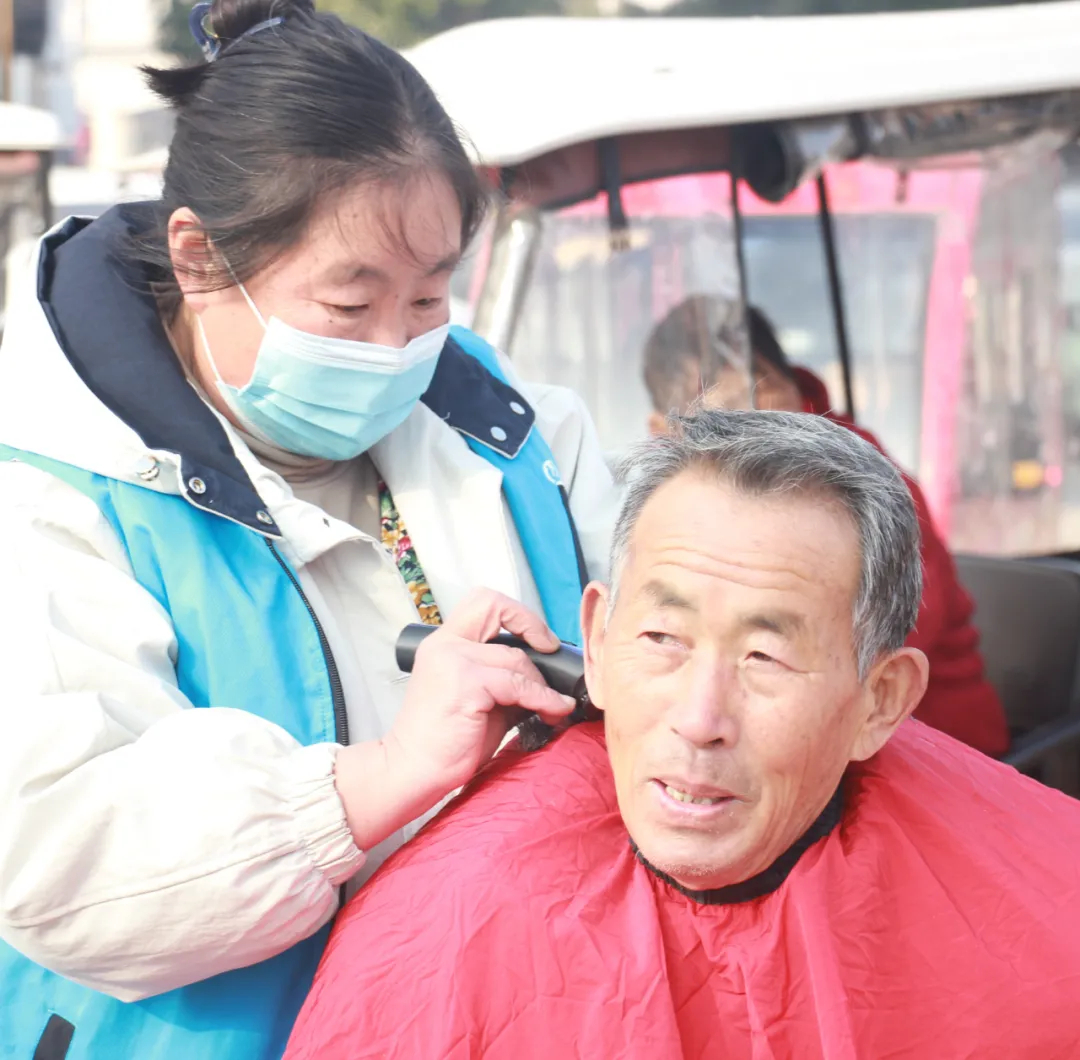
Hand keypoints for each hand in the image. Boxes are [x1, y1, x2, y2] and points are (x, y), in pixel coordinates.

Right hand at [386, 589, 574, 794]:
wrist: (414, 770)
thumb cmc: (444, 740)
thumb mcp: (478, 698)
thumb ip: (504, 679)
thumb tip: (546, 677)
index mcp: (443, 644)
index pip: (482, 603)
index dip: (516, 614)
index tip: (539, 639)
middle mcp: (445, 645)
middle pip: (494, 606)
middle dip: (531, 623)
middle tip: (551, 650)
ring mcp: (454, 661)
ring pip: (516, 658)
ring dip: (543, 684)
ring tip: (553, 707)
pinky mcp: (466, 684)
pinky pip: (519, 685)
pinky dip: (543, 700)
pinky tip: (552, 712)